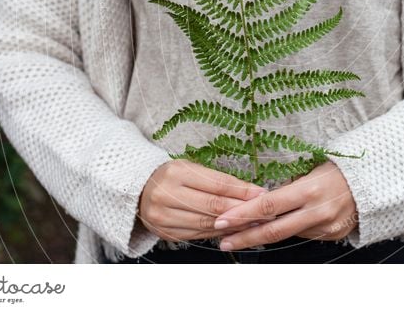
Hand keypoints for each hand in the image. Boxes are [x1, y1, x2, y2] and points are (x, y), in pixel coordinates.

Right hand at [137, 159, 270, 241]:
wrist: (139, 190)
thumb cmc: (172, 176)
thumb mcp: (192, 168)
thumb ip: (218, 181)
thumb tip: (250, 192)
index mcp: (176, 172)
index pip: (217, 184)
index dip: (242, 191)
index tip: (261, 193)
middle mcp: (167, 195)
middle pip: (213, 206)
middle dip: (242, 210)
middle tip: (264, 212)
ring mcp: (163, 217)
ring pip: (207, 224)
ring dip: (233, 225)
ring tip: (253, 222)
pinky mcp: (165, 233)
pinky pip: (198, 235)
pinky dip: (218, 233)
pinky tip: (232, 230)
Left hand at [212, 160, 358, 250]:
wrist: (372, 183)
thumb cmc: (337, 170)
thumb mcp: (310, 170)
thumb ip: (287, 188)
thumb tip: (259, 200)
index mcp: (309, 190)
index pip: (268, 206)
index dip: (243, 215)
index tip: (223, 220)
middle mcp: (317, 212)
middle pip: (273, 230)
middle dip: (245, 237)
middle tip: (223, 240)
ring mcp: (324, 227)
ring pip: (287, 234)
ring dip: (263, 235)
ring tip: (242, 234)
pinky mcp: (330, 235)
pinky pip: (303, 234)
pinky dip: (289, 230)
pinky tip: (277, 227)